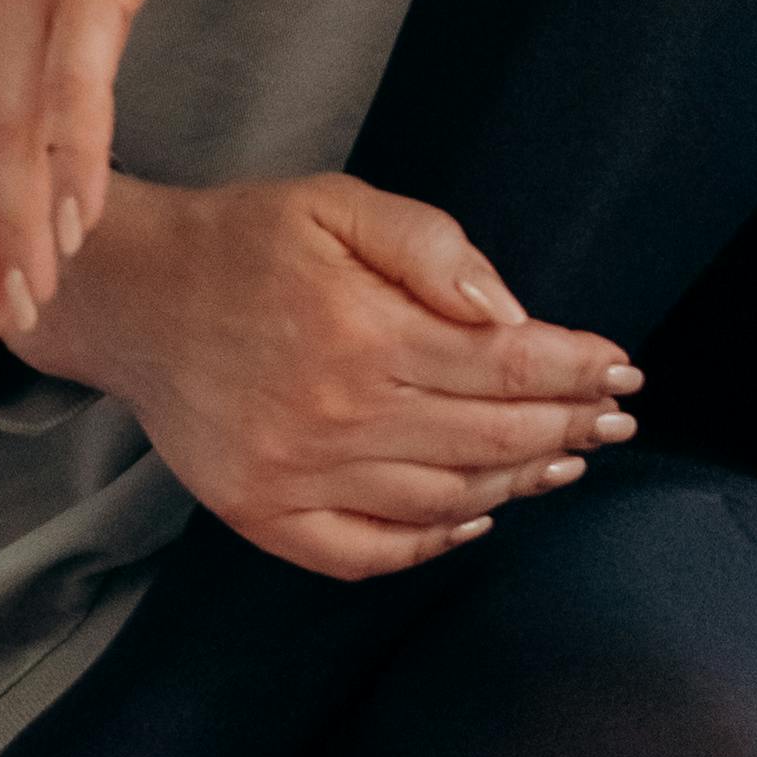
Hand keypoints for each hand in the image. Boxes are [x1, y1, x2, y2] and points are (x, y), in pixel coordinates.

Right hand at [11, 173, 642, 578]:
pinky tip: (475, 521)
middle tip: (616, 419)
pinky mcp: (263, 516)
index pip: (504, 364)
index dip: (576, 370)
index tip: (625, 370)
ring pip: (443, 501)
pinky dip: (431, 545)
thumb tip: (508, 316)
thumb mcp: (338, 203)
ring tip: (566, 460)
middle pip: (488, 438)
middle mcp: (336, 416)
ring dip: (517, 483)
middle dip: (568, 426)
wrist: (131, 298)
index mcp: (362, 332)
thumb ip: (431, 248)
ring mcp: (298, 478)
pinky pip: (367, 553)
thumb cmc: (245, 239)